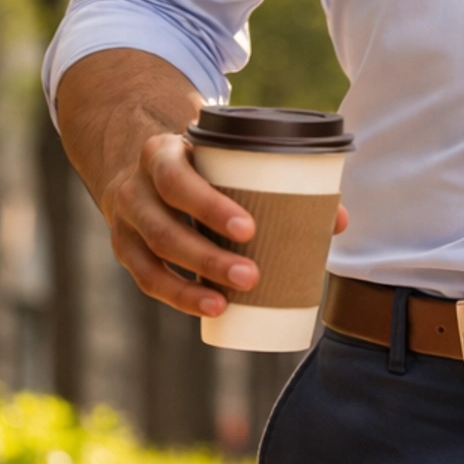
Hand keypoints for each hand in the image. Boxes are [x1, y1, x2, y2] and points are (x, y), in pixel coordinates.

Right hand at [103, 129, 348, 320]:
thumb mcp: (224, 157)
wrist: (146, 166)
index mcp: (161, 154)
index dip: (209, 206)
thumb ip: (277, 180)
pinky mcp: (125, 249)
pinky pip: (146, 278)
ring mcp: (126, 221)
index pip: (176, 179)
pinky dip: (178, 296)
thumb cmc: (202, 164)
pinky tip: (210, 308)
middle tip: (252, 275)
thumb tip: (337, 220)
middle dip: (207, 257)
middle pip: (164, 228)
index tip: (249, 229)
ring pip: (153, 258)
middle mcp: (135, 187)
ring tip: (227, 302)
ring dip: (192, 284)